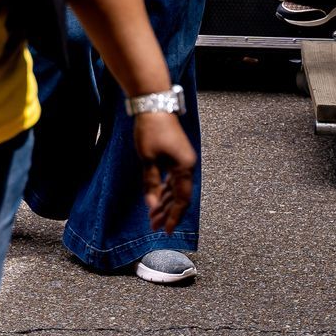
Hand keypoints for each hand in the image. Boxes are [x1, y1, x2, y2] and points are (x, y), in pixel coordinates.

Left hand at [131, 111, 196, 232]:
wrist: (154, 104)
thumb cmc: (151, 129)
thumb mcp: (148, 158)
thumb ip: (151, 183)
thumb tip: (152, 207)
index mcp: (185, 167)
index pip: (182, 199)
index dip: (174, 216)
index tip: (167, 231)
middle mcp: (187, 165)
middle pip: (179, 196)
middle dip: (167, 212)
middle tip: (154, 226)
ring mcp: (182, 160)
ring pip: (175, 188)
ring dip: (164, 202)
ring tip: (152, 217)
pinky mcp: (175, 155)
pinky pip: (172, 179)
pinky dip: (164, 190)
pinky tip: (156, 199)